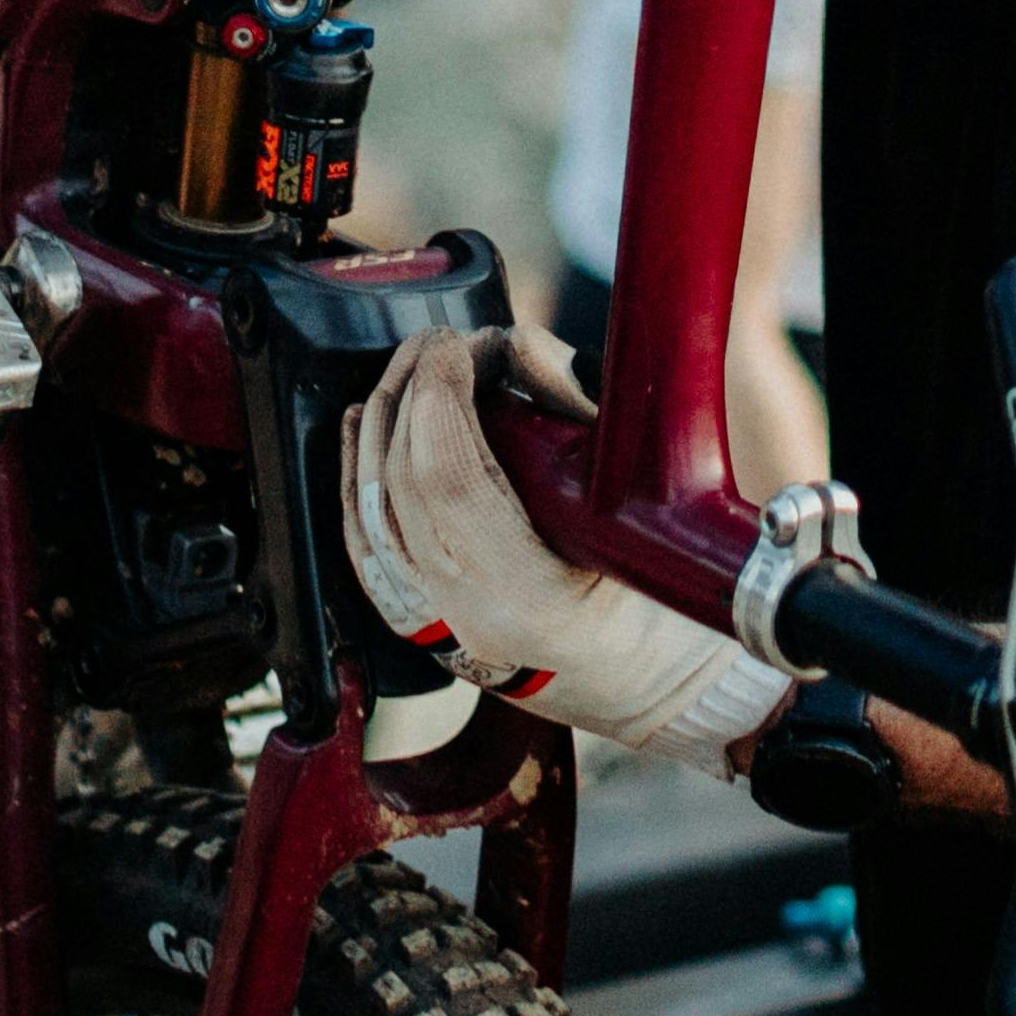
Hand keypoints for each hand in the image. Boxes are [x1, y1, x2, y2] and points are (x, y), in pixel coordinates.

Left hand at [343, 326, 790, 764]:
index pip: (449, 478)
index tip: (461, 343)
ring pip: (374, 504)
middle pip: (404, 481)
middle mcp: (467, 614)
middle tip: (444, 342)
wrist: (644, 674)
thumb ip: (574, 413)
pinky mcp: (418, 615)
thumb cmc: (657, 582)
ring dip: (386, 420)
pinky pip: (363, 535)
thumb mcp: (636, 490)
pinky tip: (363, 421)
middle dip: (416, 392)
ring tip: (413, 365)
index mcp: (528, 592)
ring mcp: (434, 621)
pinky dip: (357, 469)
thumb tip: (512, 346)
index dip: (443, 396)